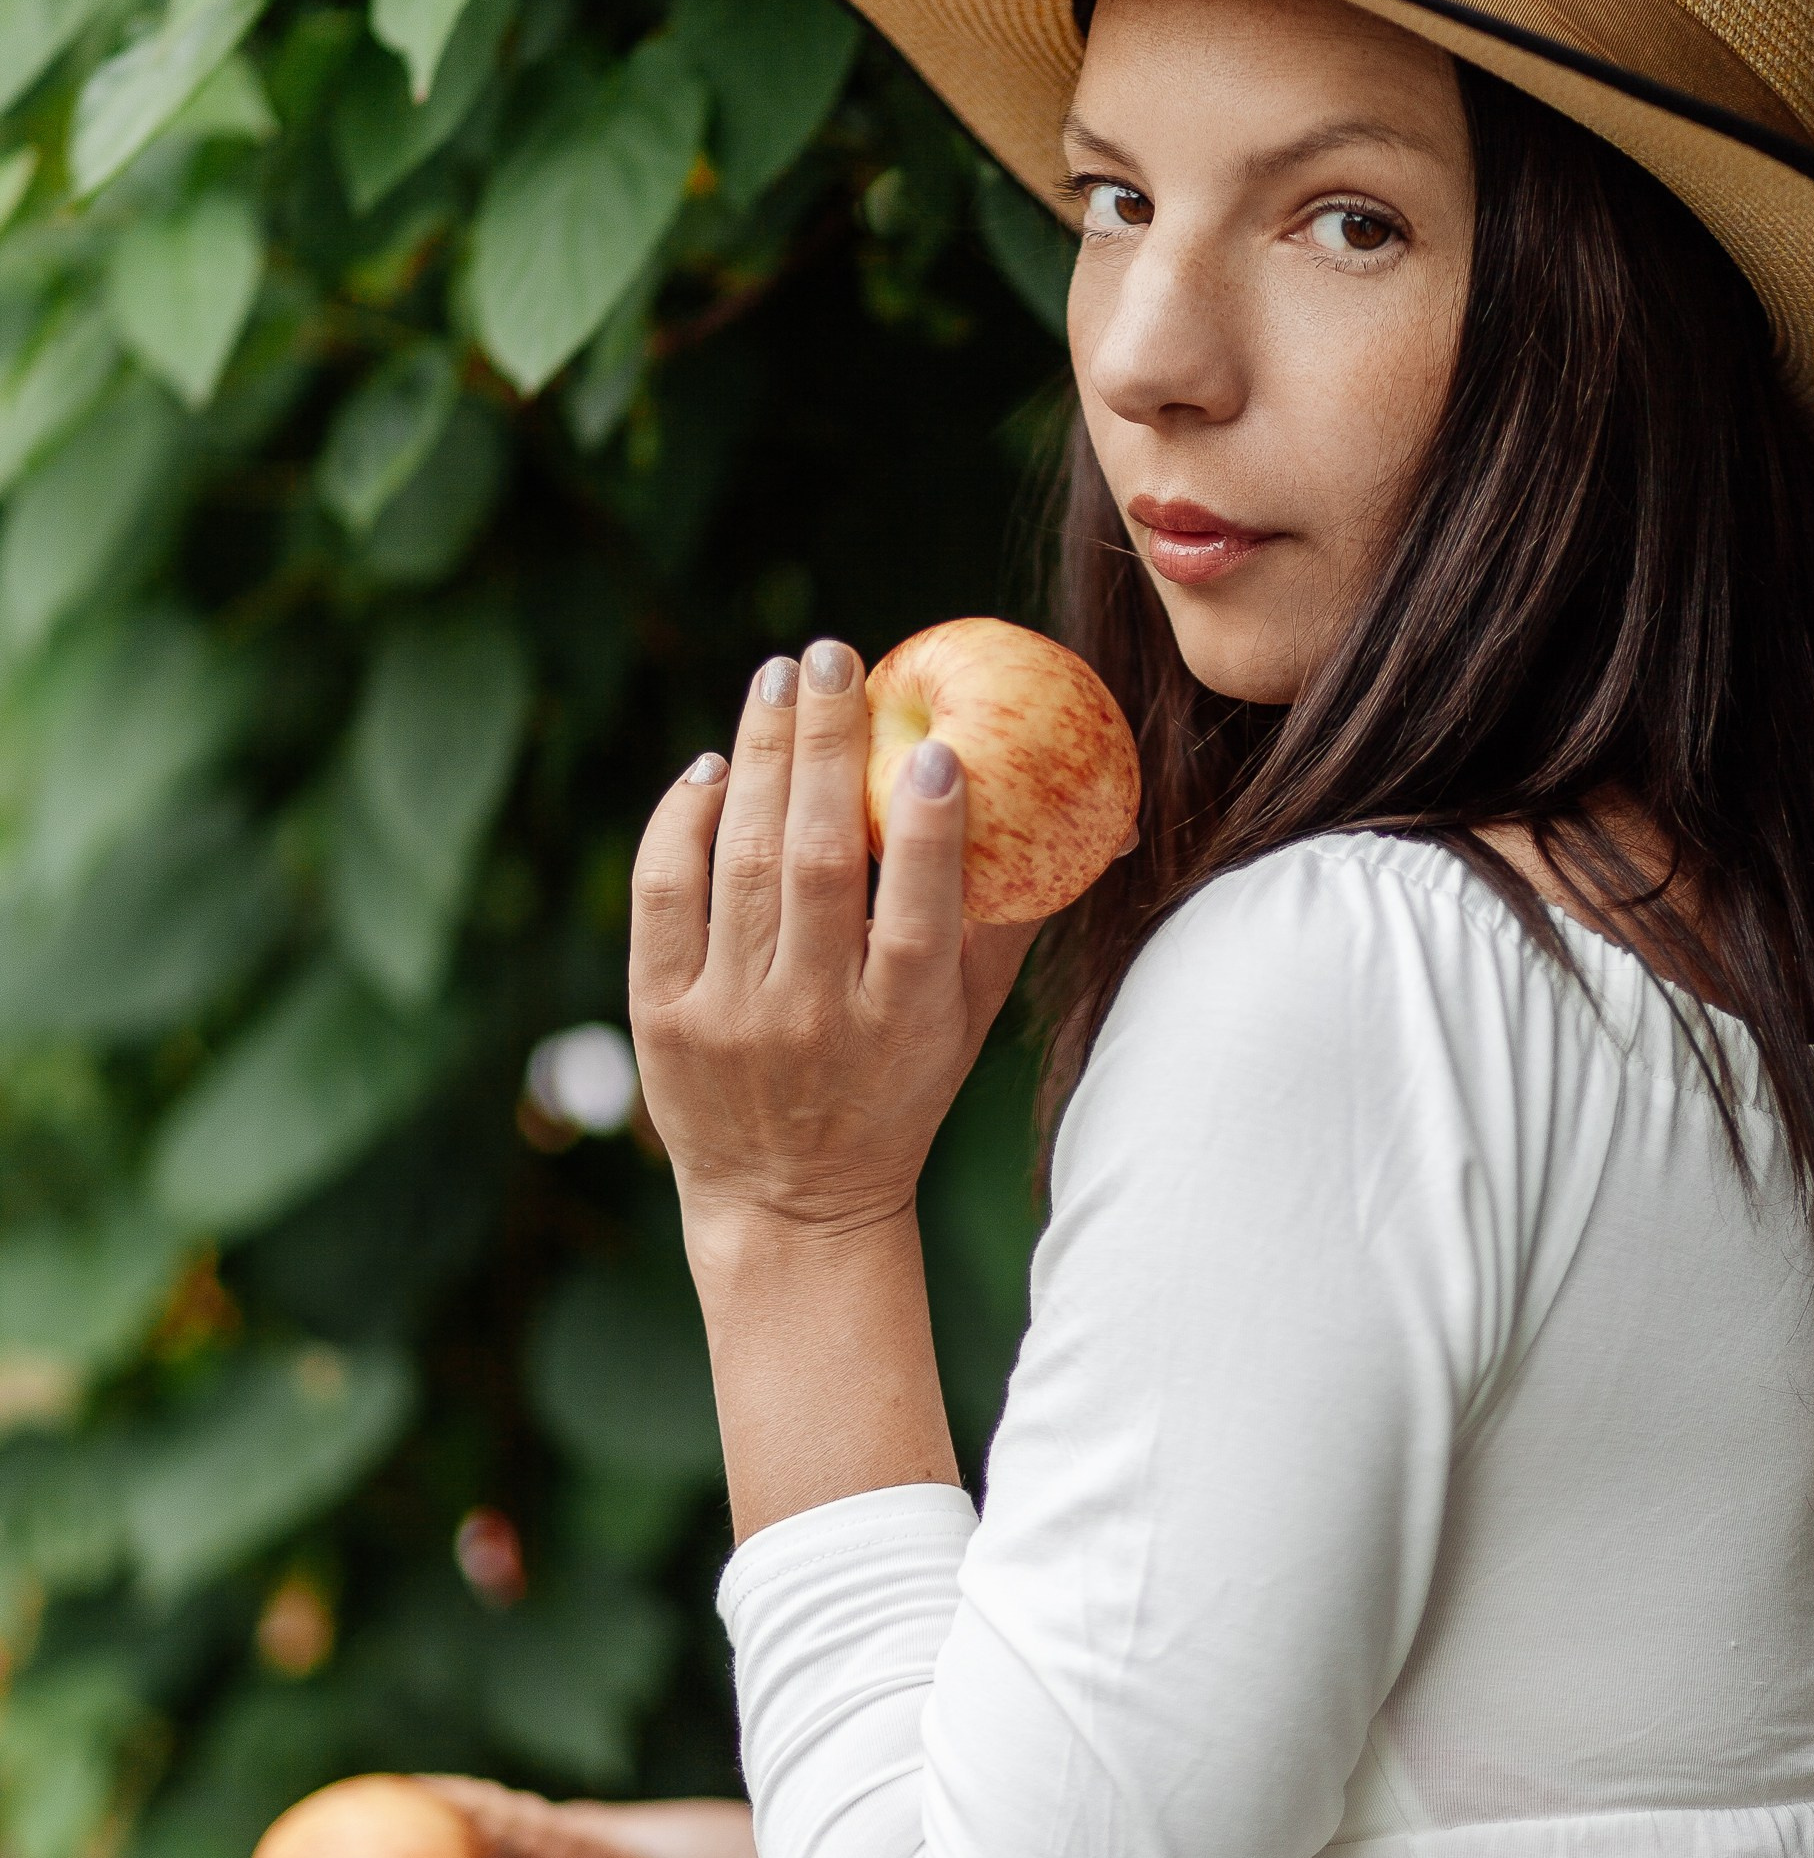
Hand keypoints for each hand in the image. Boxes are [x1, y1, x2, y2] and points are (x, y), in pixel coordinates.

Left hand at [629, 640, 1035, 1252]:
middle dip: (823, 743)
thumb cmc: (898, 1087)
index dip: (925, 826)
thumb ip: (1014, 918)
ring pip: (741, 862)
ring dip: (758, 756)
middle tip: (830, 654)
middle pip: (817, 861)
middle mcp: (816, 1016)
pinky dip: (684, 822)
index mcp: (906, 1018)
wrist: (791, 1203)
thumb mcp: (969, 1020)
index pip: (917, 911)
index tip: (935, 745)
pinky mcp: (663, 1017)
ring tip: (777, 679)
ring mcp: (733, 1016)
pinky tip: (713, 768)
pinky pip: (666, 896)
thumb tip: (1105, 820)